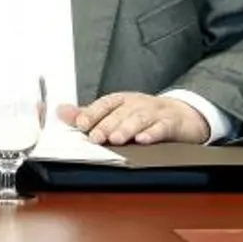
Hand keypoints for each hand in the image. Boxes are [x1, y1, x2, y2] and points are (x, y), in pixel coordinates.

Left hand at [58, 93, 209, 145]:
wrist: (182, 116)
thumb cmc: (144, 115)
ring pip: (139, 119)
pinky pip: (162, 128)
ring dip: (126, 128)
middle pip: (120, 113)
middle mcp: (137, 104)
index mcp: (121, 101)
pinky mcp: (171, 124)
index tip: (80, 124)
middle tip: (94, 137)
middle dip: (106, 125)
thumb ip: (89, 114)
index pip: (104, 104)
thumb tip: (60, 111)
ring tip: (115, 139)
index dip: (92, 112)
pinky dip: (153, 133)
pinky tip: (144, 140)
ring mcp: (155, 112)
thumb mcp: (116, 112)